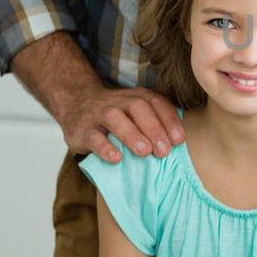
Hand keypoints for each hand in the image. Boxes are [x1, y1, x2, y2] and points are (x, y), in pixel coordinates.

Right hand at [63, 86, 185, 164]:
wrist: (77, 104)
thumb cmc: (118, 115)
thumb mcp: (137, 113)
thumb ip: (157, 122)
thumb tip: (180, 143)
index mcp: (137, 97)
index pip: (156, 103)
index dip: (169, 120)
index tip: (179, 140)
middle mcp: (119, 102)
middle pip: (137, 108)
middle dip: (153, 128)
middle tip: (164, 151)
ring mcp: (99, 114)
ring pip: (114, 118)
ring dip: (131, 135)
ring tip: (144, 152)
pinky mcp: (82, 130)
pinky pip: (93, 137)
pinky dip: (105, 147)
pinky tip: (116, 158)